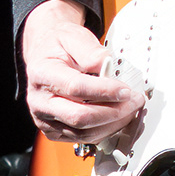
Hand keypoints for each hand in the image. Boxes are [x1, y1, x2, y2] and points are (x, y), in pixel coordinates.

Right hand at [23, 0, 143, 142]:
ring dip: (113, 124)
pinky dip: (105, 131)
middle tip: (135, 101)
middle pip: (80, 117)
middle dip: (114, 112)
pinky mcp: (54, 131)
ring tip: (130, 109)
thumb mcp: (74, 37)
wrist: (45, 55)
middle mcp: (40, 101)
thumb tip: (107, 65)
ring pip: (84, 133)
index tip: (126, 90)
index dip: (105, 91)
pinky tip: (118, 118)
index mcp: (42, 74)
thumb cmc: (59, 46)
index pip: (76, 88)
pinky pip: (84, 138)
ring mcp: (45, 119)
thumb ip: (92, 51)